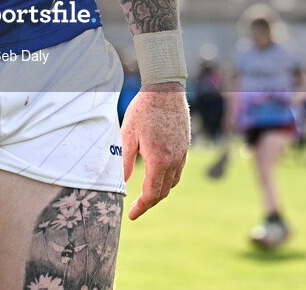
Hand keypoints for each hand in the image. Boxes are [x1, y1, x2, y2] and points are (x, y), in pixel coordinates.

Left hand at [121, 83, 189, 218]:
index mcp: (158, 160)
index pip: (151, 194)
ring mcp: (182, 153)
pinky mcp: (185, 146)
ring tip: (146, 193)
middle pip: (163, 192)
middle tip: (136, 208)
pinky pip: (178, 170)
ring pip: (173, 183)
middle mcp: (174, 160)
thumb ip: (124, 161)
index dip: (141, 207)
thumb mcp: (128, 134)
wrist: (165, 89)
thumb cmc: (143, 110)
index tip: (131, 215)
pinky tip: (158, 175)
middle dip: (149, 203)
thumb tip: (120, 183)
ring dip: (160, 192)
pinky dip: (168, 179)